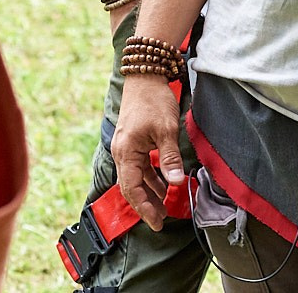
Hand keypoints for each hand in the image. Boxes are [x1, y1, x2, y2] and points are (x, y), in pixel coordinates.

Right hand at [113, 75, 186, 230]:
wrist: (145, 74)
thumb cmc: (153, 100)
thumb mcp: (166, 129)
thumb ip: (169, 157)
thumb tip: (176, 182)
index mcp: (126, 151)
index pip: (132, 189)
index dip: (144, 207)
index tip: (157, 222)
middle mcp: (122, 151)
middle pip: (131, 186)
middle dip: (146, 204)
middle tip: (161, 220)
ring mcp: (126, 146)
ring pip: (136, 176)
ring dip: (149, 191)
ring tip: (164, 205)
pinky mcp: (132, 141)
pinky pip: (139, 165)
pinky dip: (150, 177)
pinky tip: (163, 183)